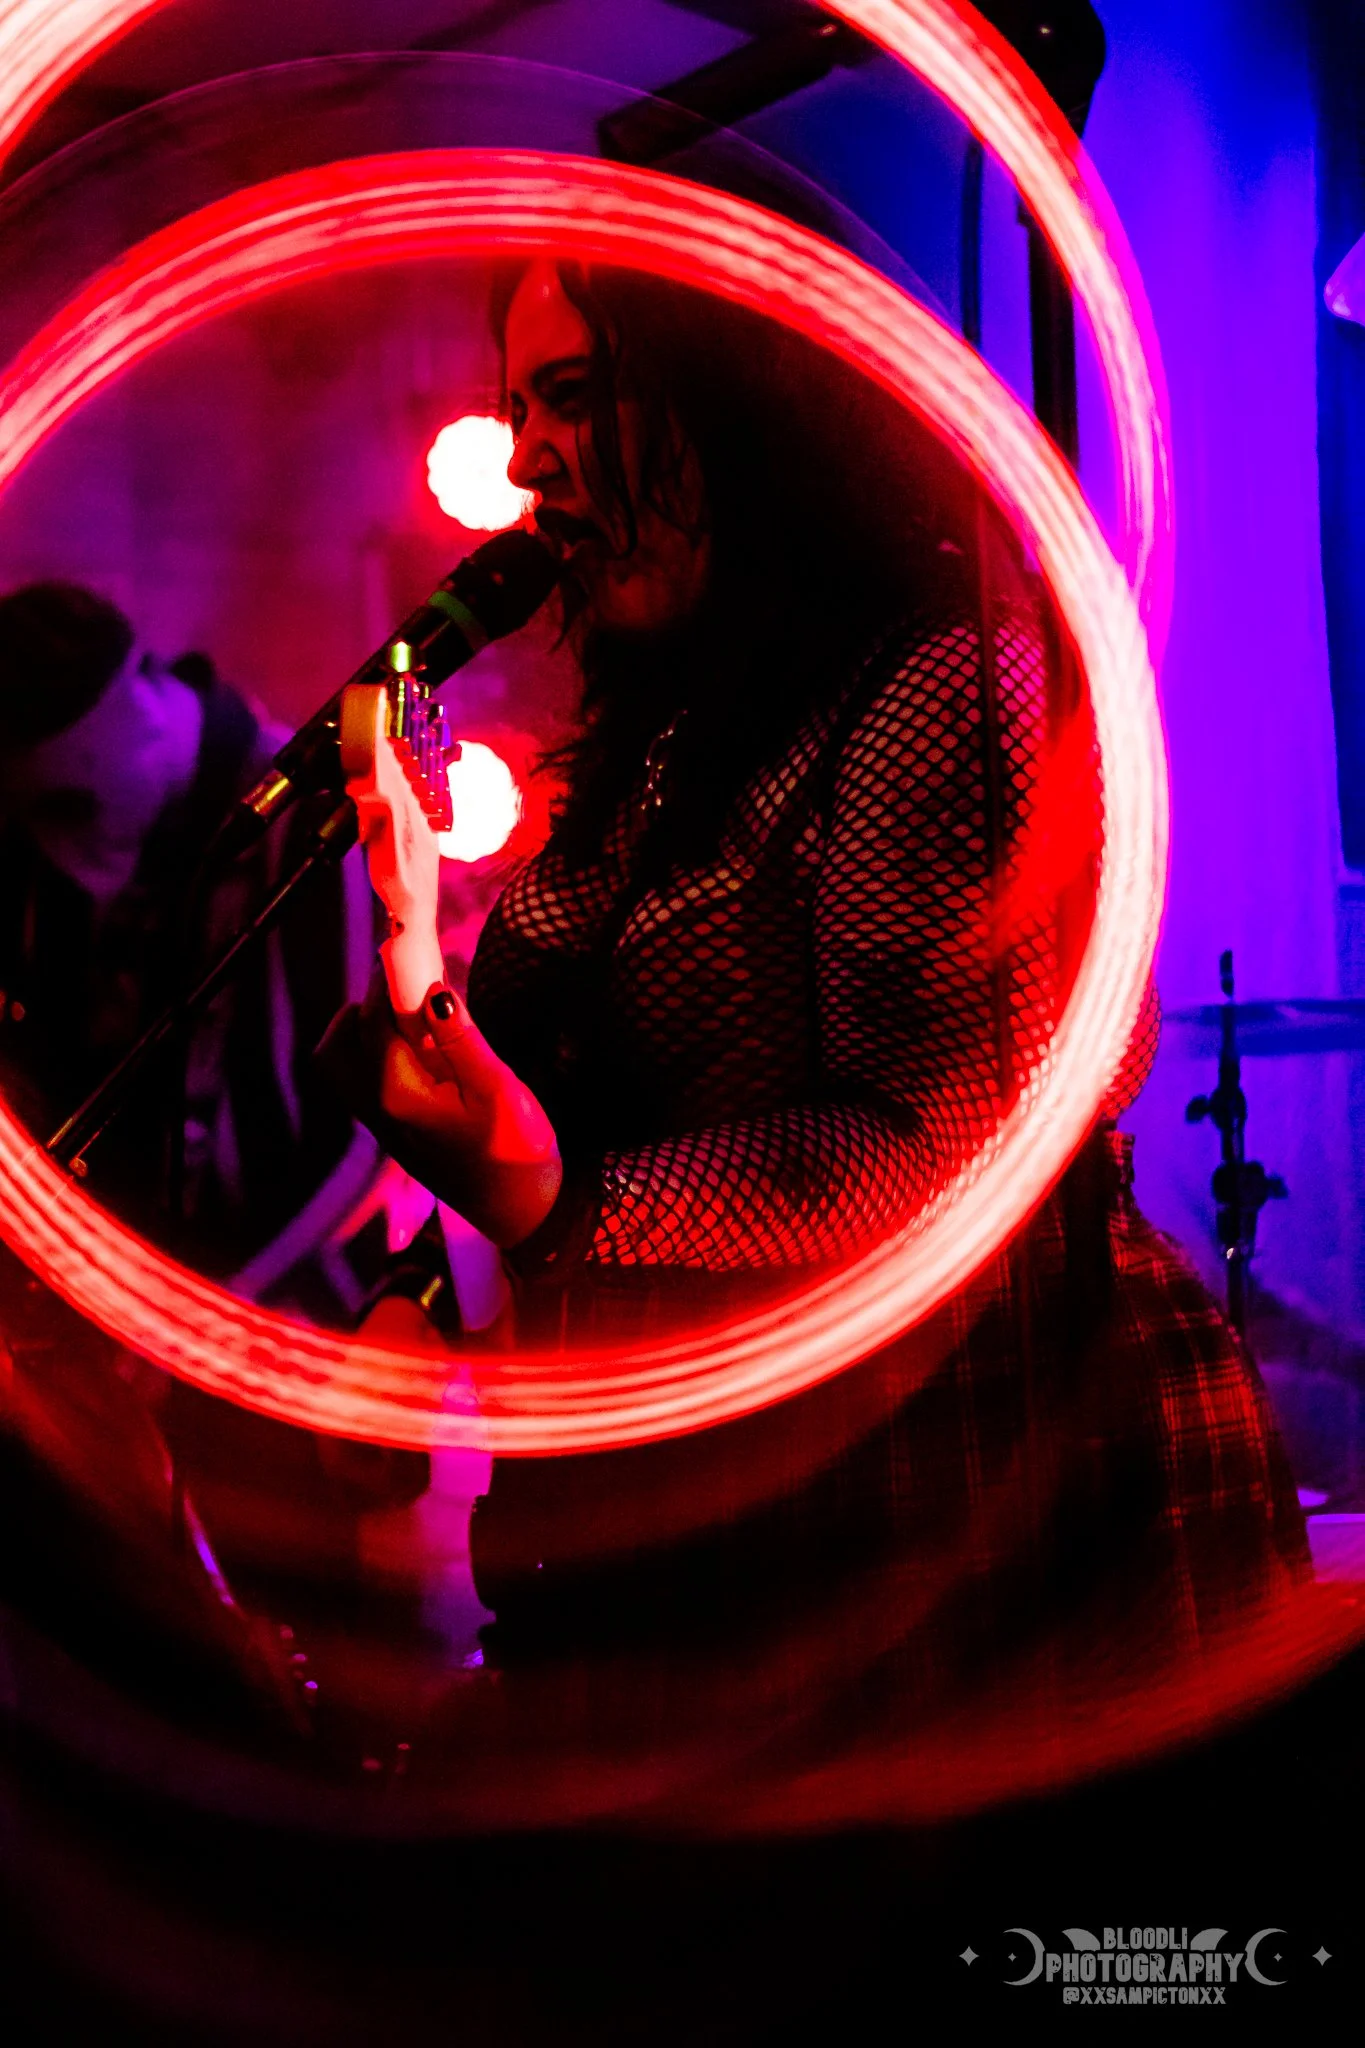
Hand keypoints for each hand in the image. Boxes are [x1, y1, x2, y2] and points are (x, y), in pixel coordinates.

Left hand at [317, 972, 560, 1248]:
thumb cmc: (515, 1151)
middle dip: (362, 1006)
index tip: (401, 945)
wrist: (519, 1212)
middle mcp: (377, 1109)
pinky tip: (417, 1049)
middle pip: (338, 1043)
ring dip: (362, 1031)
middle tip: (401, 985)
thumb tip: (432, 990)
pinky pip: (362, 1082)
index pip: (373, 1019)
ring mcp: (381, 1124)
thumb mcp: (498, 1090)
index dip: (383, 976)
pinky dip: (374, 1054)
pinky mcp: (393, 1132)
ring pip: (341, 1065)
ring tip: (407, 1016)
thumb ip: (460, 1039)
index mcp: (397, 1093)